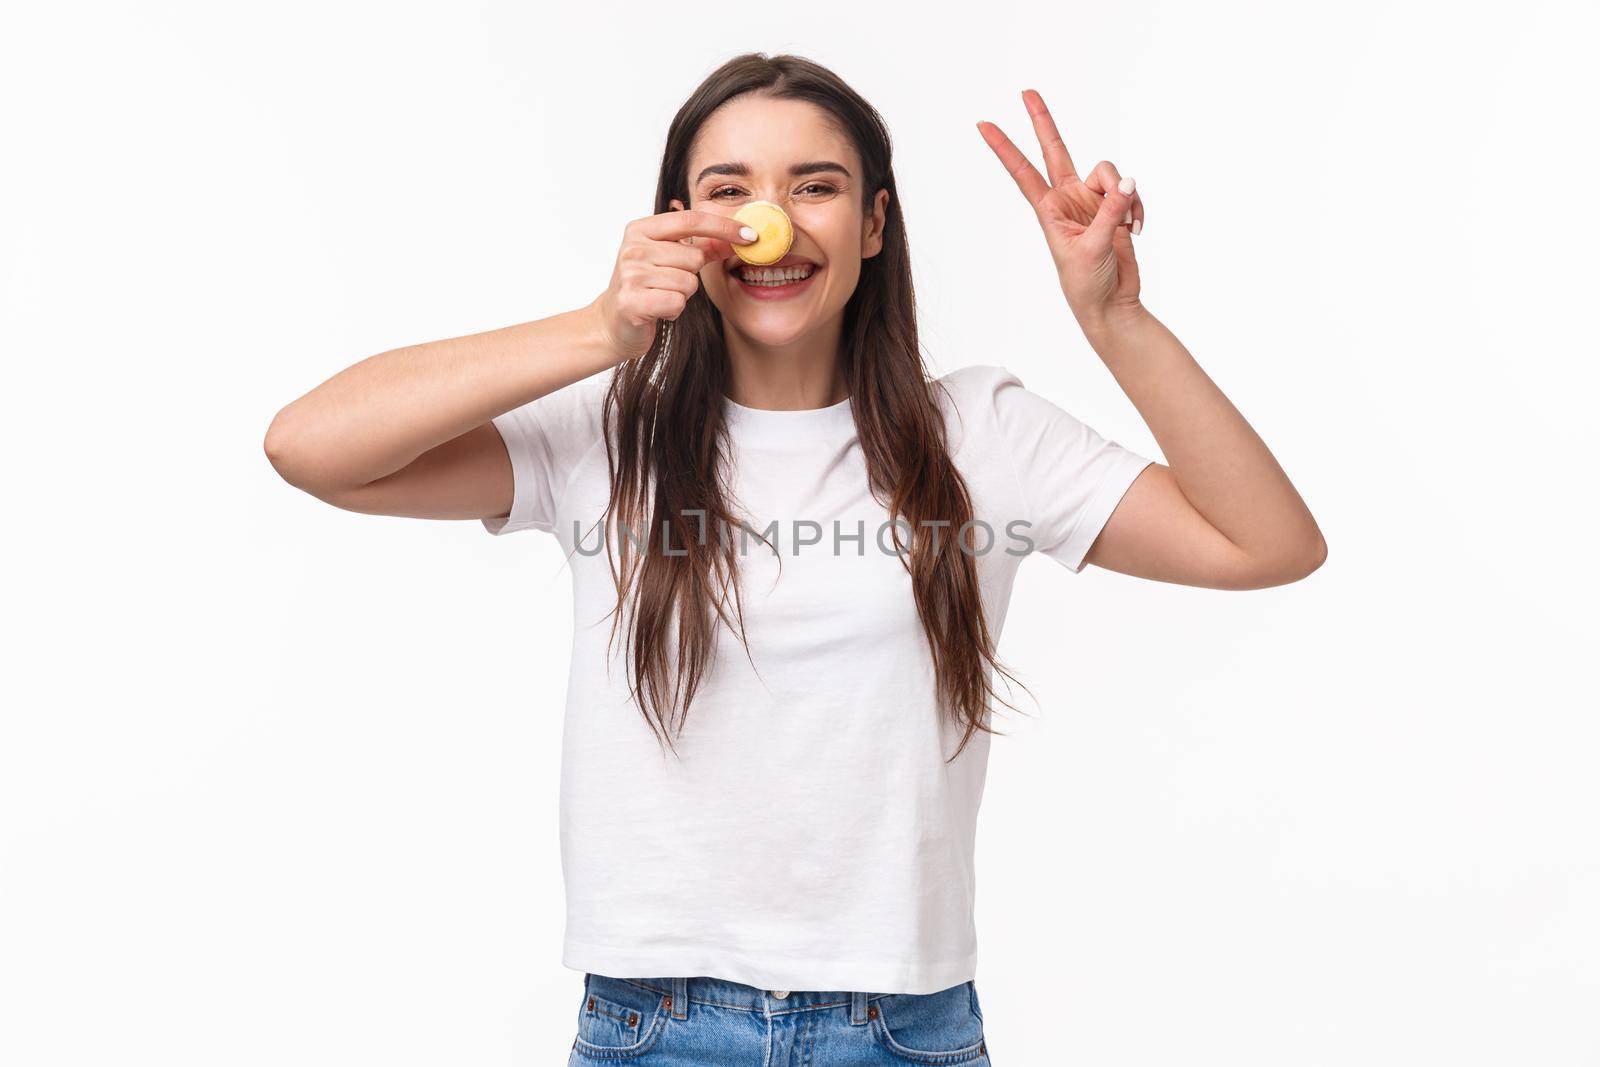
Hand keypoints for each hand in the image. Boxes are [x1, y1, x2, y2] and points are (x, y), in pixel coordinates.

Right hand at [589, 209, 758, 361]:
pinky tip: (658, 311)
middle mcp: (633, 248)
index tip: (751, 235)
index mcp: (641, 229)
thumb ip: (701, 246)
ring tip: (661, 296)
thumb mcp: (669, 259)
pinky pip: (678, 302)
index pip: (691, 220)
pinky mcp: (632, 301)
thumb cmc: (645, 288)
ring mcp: (630, 274)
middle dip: (692, 274)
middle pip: (694, 257)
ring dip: (683, 295)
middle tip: (669, 283)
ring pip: (689, 282)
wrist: (612, 323)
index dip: (724, 226)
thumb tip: (742, 237)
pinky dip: (674, 311)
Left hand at [978, 89, 1146, 332]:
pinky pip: (1131, 192)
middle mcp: (1069, 199)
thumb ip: (1110, 211)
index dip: (1004, 147)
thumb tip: (1127, 182)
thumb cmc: (1088, 284)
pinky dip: (1137, 207)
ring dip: (1123, 195)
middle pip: (1056, 150)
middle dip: (1044, 121)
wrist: (1112, 304)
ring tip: (1125, 225)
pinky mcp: (1117, 208)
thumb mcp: (1093, 247)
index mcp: (1049, 210)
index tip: (982, 125)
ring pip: (1111, 173)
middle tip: (1026, 92)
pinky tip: (1136, 229)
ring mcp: (1093, 201)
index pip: (1023, 172)